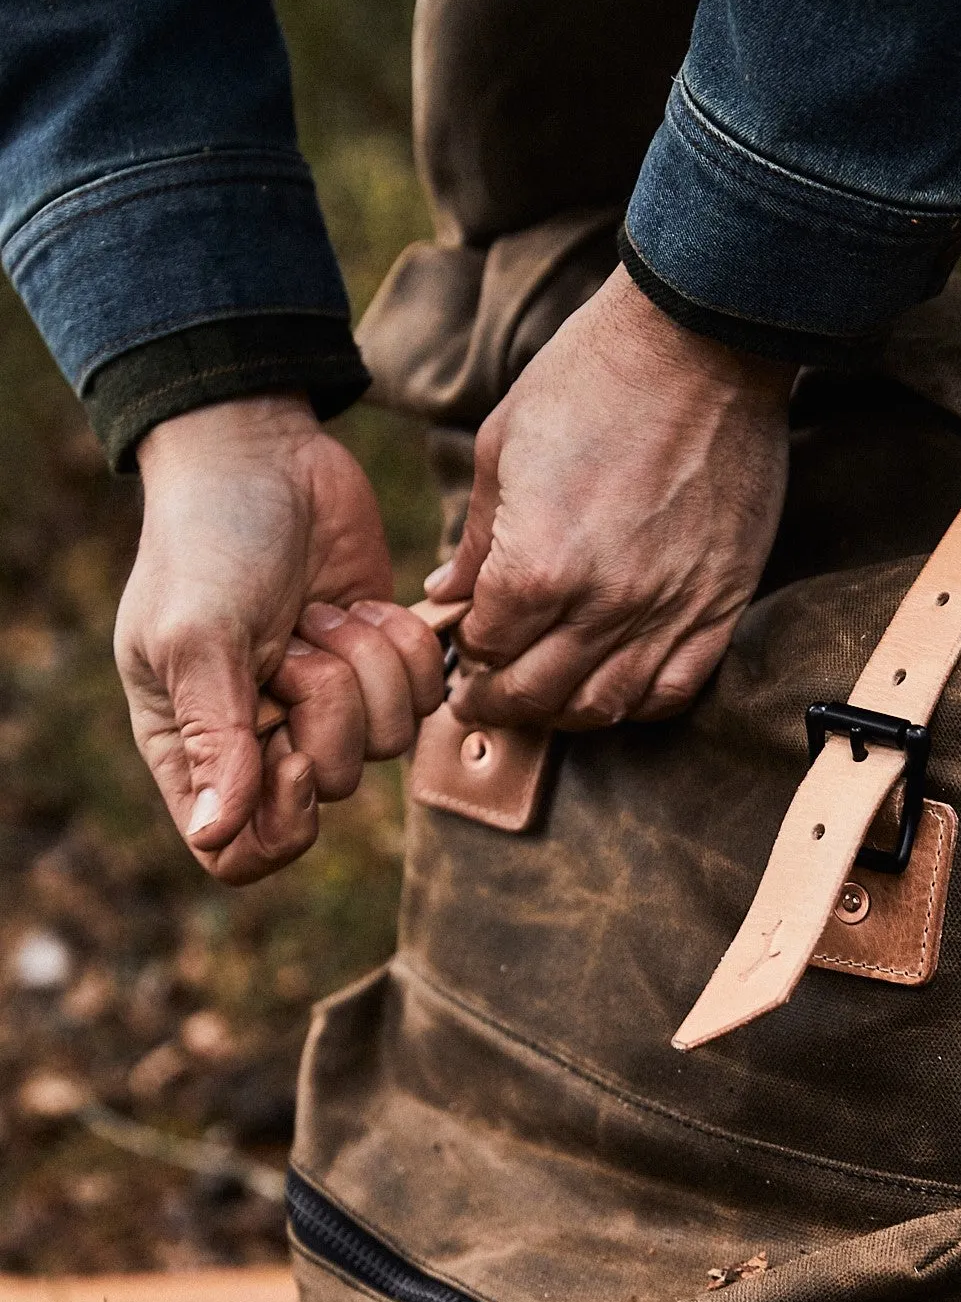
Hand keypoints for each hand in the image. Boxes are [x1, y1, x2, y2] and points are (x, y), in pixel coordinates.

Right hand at [115, 394, 443, 883]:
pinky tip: (362, 601)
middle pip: (325, 793)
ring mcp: (329, 699)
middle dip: (328, 709)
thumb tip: (216, 833)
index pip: (236, 851)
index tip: (290, 755)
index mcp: (194, 745)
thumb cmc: (208, 539)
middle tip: (297, 640)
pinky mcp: (381, 660)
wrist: (263, 450)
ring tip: (324, 611)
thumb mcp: (196, 636)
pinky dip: (404, 644)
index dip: (279, 824)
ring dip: (367, 667)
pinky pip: (425, 695)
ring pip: (386, 744)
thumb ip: (215, 738)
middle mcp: (262, 734)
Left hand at [426, 265, 792, 729]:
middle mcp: (602, 604)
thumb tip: (446, 594)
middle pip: (536, 695)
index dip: (467, 649)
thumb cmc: (592, 379)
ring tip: (547, 696)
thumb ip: (475, 536)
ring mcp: (668, 611)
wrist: (701, 344)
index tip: (466, 644)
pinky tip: (618, 683)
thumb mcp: (503, 446)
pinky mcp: (722, 604)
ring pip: (604, 708)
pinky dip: (639, 701)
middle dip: (499, 701)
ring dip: (564, 713)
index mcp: (536, 564)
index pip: (485, 646)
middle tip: (486, 696)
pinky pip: (676, 689)